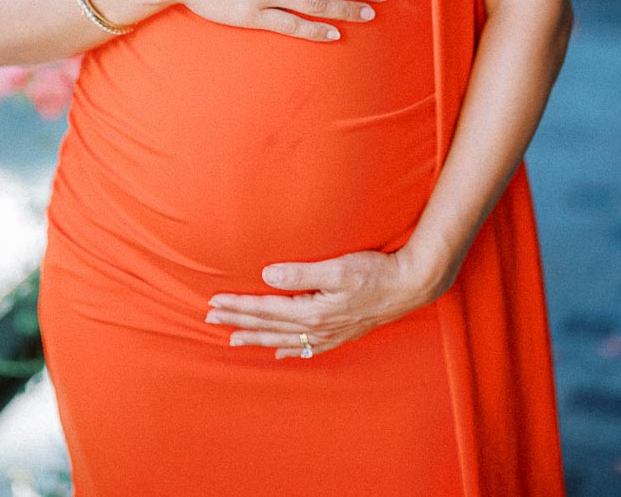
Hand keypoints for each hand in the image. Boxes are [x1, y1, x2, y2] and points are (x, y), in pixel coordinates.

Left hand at [204, 246, 452, 358]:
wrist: (410, 285)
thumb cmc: (375, 272)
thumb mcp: (338, 267)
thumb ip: (301, 273)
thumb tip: (267, 276)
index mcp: (312, 311)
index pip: (265, 310)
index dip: (238, 307)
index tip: (214, 303)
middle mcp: (317, 328)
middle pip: (269, 326)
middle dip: (238, 322)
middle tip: (210, 319)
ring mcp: (329, 334)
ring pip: (283, 339)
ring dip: (257, 338)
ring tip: (233, 339)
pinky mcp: (340, 333)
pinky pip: (306, 348)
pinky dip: (289, 351)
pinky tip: (280, 354)